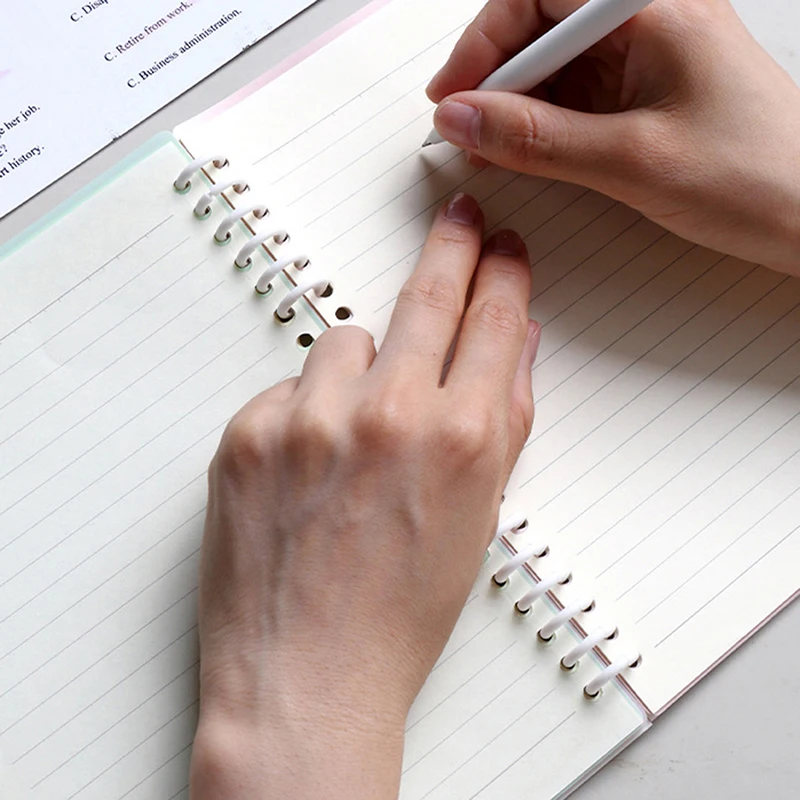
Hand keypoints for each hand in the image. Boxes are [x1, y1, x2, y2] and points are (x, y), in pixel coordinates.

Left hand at [189, 194, 539, 798]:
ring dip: (362, 368)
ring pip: (346, 340)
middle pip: (426, 297)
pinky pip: (287, 387)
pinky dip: (303, 412)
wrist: (305, 675)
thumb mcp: (478, 520)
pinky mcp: (246, 432)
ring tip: (359, 434)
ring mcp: (308, 419)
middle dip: (451, 248)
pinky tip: (310, 470)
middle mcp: (385, 416)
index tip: (503, 249)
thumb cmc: (399, 617)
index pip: (492, 324)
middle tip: (459, 216)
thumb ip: (504, 423)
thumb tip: (515, 348)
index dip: (504, 278)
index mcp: (458, 440)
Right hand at [427, 0, 799, 275]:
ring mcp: (648, 57)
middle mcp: (649, 20)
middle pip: (541, 27)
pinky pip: (578, 96)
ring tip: (494, 154)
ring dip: (517, 109)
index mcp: (653, 6)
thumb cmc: (757, 177)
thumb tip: (463, 119)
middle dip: (496, 80)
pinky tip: (529, 155)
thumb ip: (536, 139)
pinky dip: (546, 126)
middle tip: (466, 130)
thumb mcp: (630, 161)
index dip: (484, 43)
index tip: (453, 95)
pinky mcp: (647, 92)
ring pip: (555, 66)